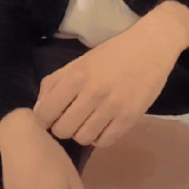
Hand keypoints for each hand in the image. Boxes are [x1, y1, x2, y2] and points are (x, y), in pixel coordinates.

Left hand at [33, 18, 181, 148]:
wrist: (150, 47)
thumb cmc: (112, 53)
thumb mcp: (79, 62)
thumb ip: (54, 84)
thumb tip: (37, 112)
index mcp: (76, 76)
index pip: (45, 113)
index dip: (44, 119)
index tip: (52, 117)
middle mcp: (92, 92)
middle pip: (62, 130)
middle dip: (63, 127)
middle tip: (72, 119)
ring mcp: (112, 107)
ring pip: (82, 138)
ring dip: (82, 133)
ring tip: (88, 121)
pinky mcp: (130, 118)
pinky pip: (104, 141)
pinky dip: (100, 137)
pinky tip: (103, 125)